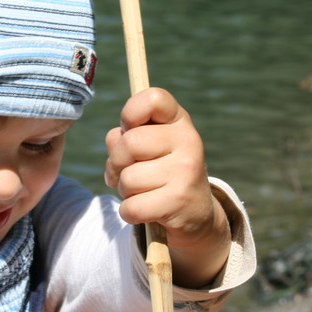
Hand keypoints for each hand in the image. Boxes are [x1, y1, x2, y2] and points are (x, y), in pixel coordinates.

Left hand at [104, 88, 229, 285]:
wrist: (196, 212)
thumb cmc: (162, 170)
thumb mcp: (151, 144)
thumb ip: (127, 134)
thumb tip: (114, 141)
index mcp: (179, 120)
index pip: (153, 98)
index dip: (130, 113)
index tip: (129, 128)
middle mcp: (188, 141)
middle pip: (129, 143)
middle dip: (117, 162)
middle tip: (127, 171)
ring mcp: (185, 171)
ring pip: (128, 179)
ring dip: (125, 190)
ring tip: (143, 191)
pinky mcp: (178, 201)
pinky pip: (132, 207)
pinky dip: (130, 212)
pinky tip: (146, 209)